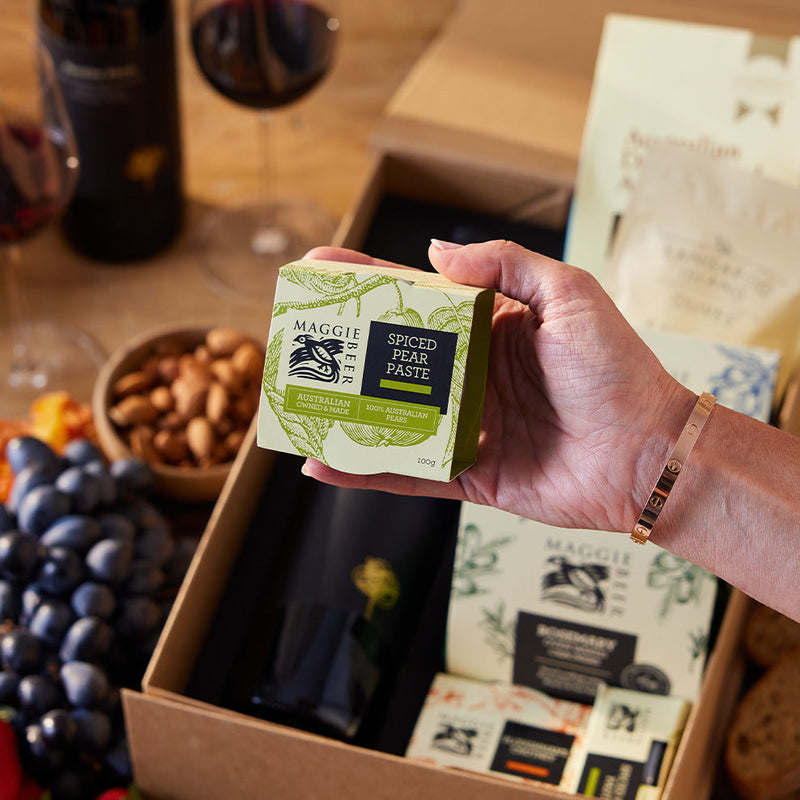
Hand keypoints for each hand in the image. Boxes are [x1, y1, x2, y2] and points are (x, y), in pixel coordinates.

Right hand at [301, 240, 693, 532]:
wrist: (647, 453)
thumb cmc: (616, 371)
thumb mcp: (568, 296)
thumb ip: (505, 266)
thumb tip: (433, 251)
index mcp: (490, 329)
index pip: (416, 300)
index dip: (367, 283)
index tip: (319, 268)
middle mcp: (471, 376)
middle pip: (392, 359)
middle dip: (343, 348)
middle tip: (294, 339)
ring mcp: (466, 427)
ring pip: (390, 417)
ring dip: (341, 411)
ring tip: (292, 402)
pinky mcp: (467, 475)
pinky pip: (406, 473)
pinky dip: (362, 471)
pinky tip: (321, 464)